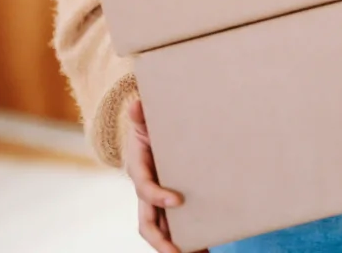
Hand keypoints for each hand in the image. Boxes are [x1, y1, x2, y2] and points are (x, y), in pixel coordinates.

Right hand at [124, 99, 208, 252]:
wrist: (147, 136)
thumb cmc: (147, 128)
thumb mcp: (143, 121)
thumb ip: (140, 115)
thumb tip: (136, 103)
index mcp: (139, 171)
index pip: (144, 189)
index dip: (158, 197)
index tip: (177, 200)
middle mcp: (146, 192)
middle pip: (147, 224)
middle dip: (161, 241)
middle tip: (178, 252)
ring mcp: (156, 202)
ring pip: (161, 232)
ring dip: (176, 247)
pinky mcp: (168, 205)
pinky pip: (174, 227)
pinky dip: (188, 240)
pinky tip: (205, 248)